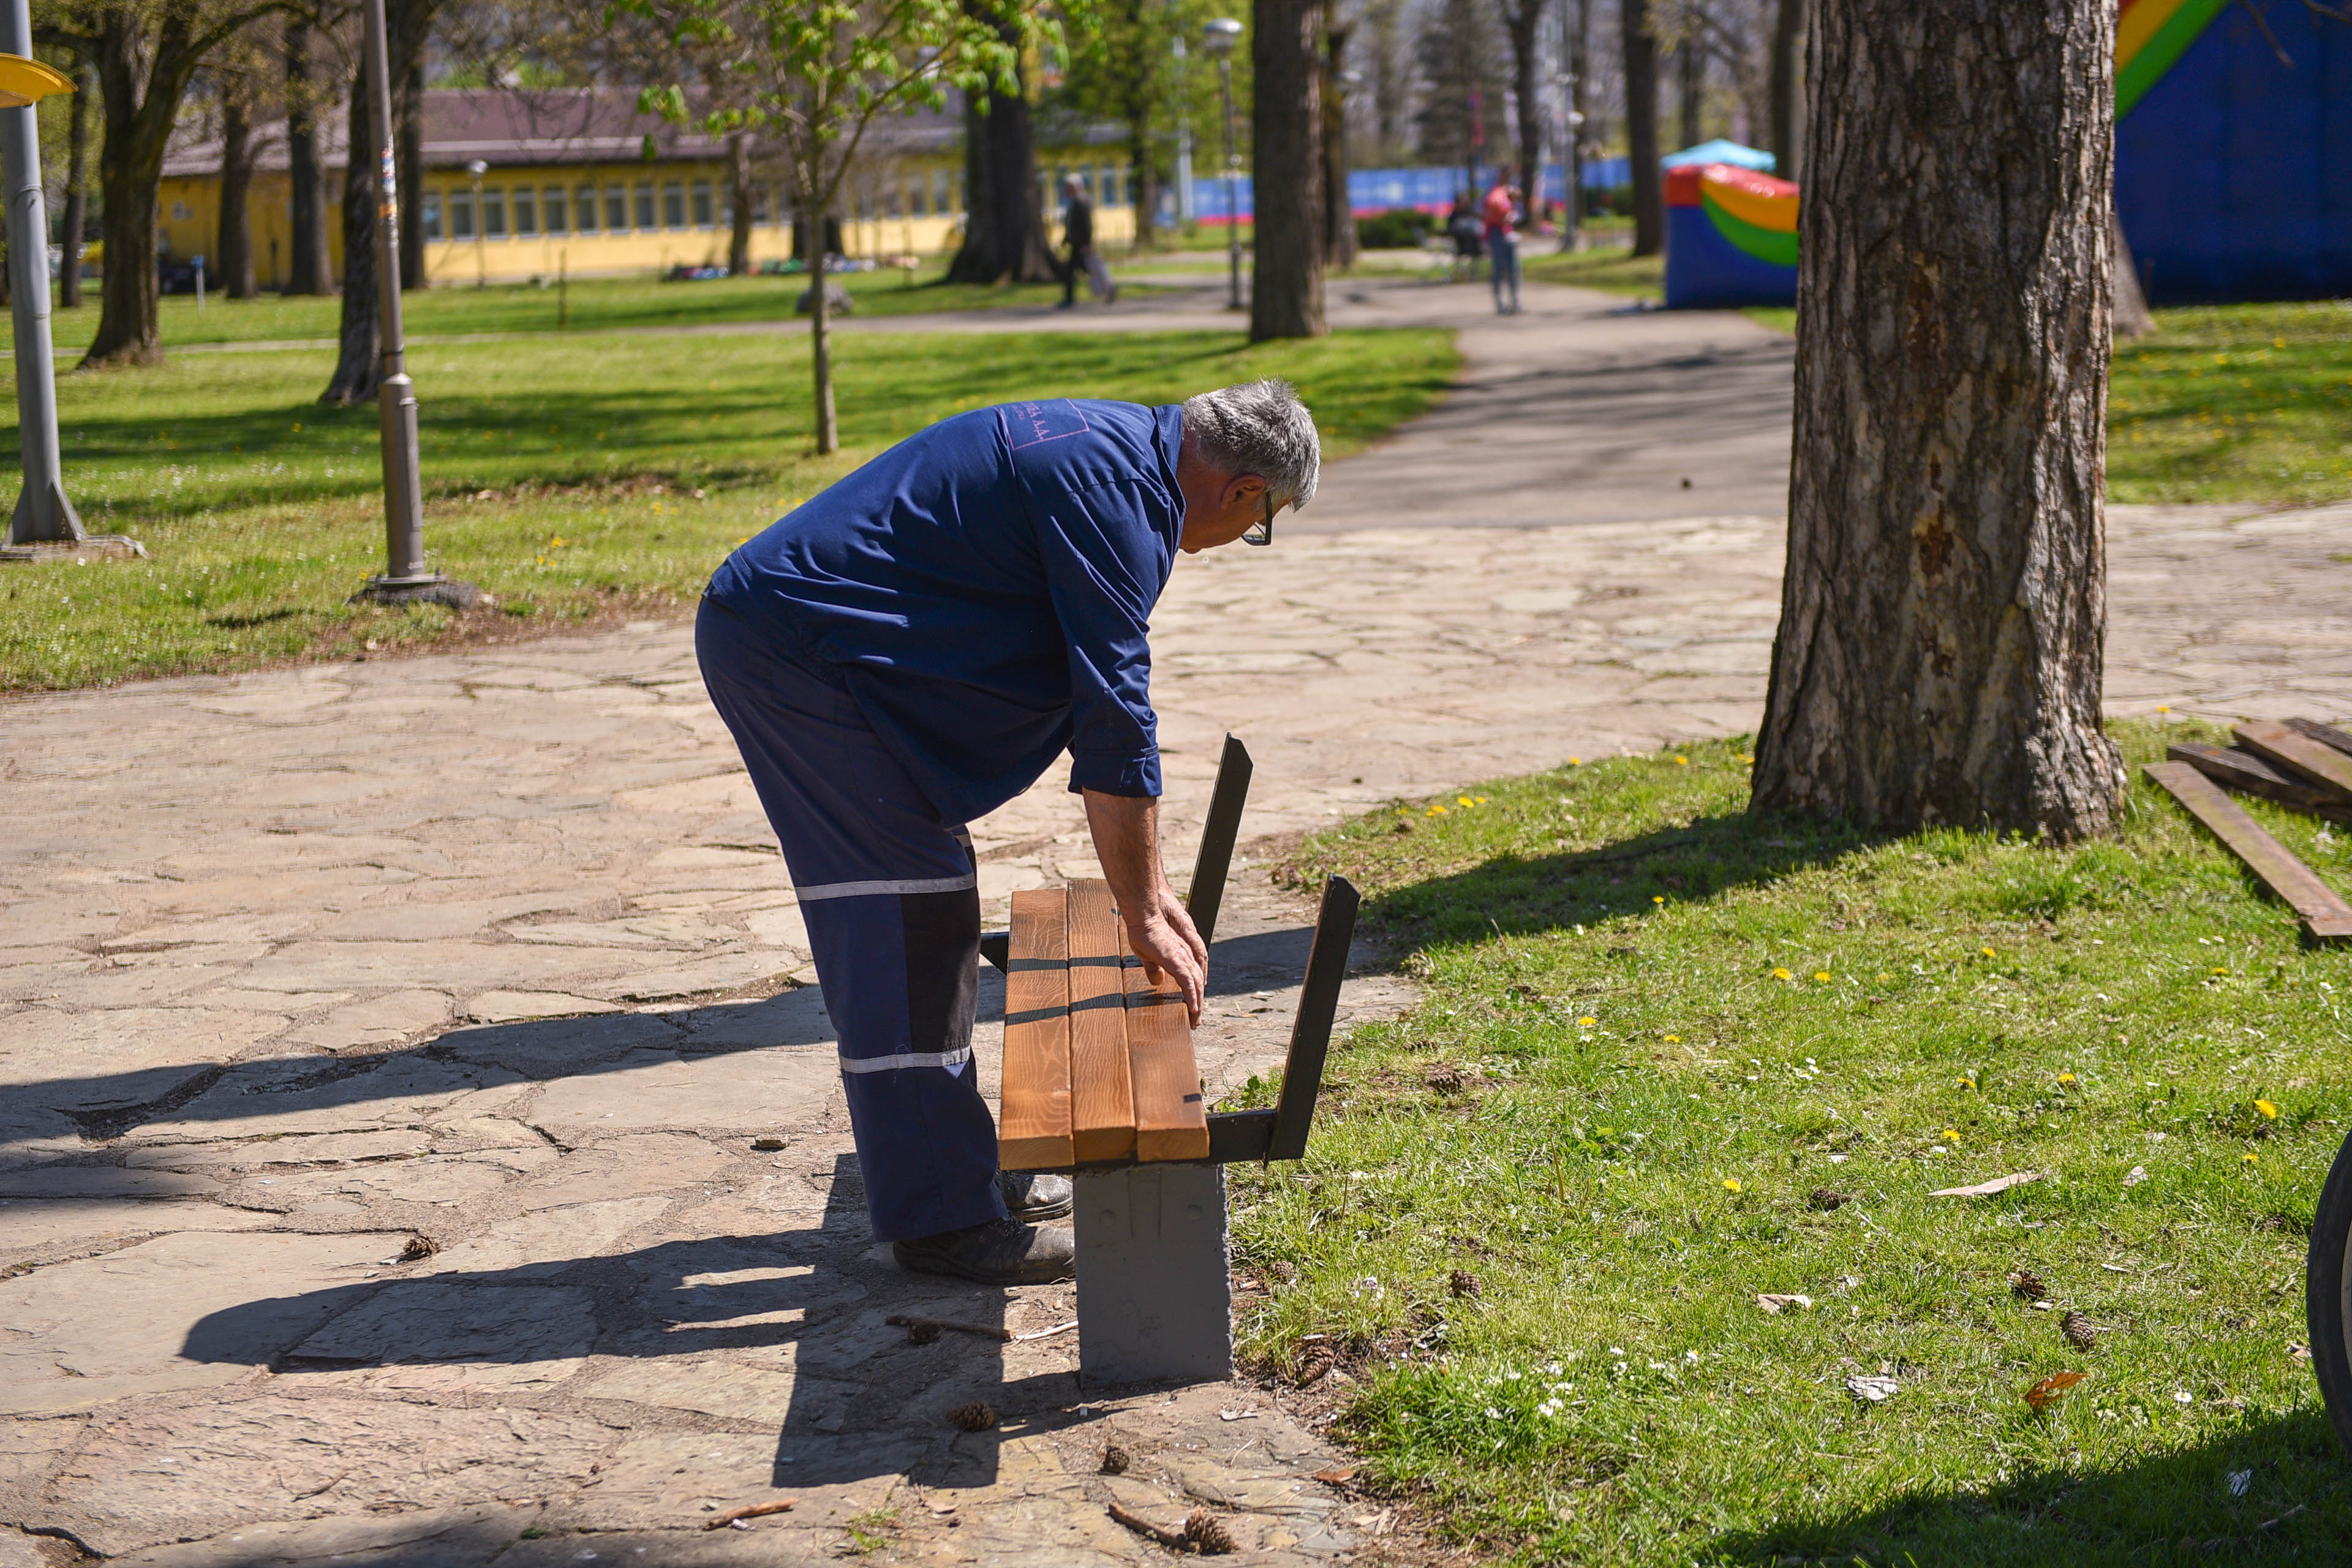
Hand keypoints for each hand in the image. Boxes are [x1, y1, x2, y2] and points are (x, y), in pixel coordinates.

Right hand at [1124, 883, 1206, 1026]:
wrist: (1144, 916)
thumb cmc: (1144, 931)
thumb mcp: (1147, 955)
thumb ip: (1154, 969)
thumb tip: (1157, 982)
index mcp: (1179, 956)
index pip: (1190, 979)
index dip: (1192, 994)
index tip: (1190, 1008)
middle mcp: (1186, 957)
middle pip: (1197, 985)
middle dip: (1197, 1003)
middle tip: (1195, 1020)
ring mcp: (1183, 959)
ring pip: (1196, 987)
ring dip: (1197, 1005)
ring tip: (1195, 1020)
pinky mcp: (1178, 961)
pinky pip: (1189, 984)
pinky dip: (1192, 997)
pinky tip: (1193, 1009)